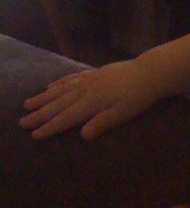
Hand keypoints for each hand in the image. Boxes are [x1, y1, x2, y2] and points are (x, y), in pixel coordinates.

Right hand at [19, 59, 162, 139]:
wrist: (150, 72)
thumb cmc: (139, 97)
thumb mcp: (123, 114)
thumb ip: (102, 123)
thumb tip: (82, 135)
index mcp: (92, 103)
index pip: (66, 118)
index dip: (50, 127)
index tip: (34, 134)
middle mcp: (86, 90)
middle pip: (58, 104)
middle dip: (40, 114)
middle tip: (22, 122)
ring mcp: (89, 79)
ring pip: (61, 90)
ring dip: (44, 98)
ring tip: (28, 104)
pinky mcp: (95, 73)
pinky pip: (72, 78)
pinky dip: (59, 83)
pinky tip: (51, 86)